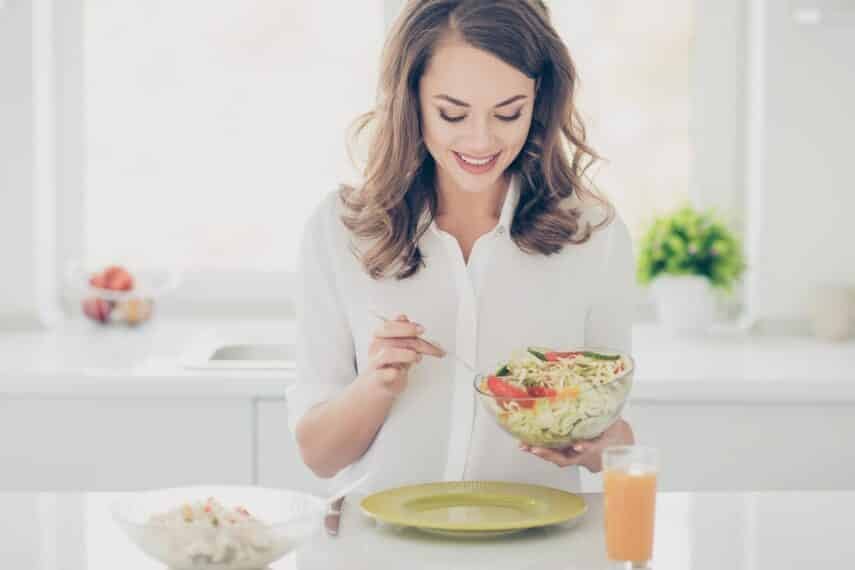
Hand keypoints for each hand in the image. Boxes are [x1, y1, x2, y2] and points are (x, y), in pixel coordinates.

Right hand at [361, 313, 444, 397]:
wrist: (377, 385)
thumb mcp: (400, 346)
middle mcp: (376, 347)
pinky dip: (391, 373)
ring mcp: (375, 363)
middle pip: (392, 339)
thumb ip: (405, 334)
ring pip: (388, 353)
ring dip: (406, 355)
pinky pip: (382, 374)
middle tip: (428, 346)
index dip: (407, 327)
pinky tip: (398, 372)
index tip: (422, 329)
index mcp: (380, 335)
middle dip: (414, 341)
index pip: (389, 326)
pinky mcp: (377, 379)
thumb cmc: (390, 364)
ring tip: (417, 358)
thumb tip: (410, 321)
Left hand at [520, 419, 634, 472]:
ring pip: (558, 458)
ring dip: (541, 453)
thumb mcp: (613, 419)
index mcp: (601, 445)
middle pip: (569, 458)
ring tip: (525, 446)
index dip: (586, 447)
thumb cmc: (613, 429)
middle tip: (537, 449)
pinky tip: (525, 443)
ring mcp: (576, 456)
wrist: (617, 444)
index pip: (594, 447)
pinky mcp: (567, 454)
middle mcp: (586, 454)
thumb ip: (606, 409)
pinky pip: (553, 454)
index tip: (578, 446)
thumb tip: (601, 388)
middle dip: (552, 454)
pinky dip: (539, 448)